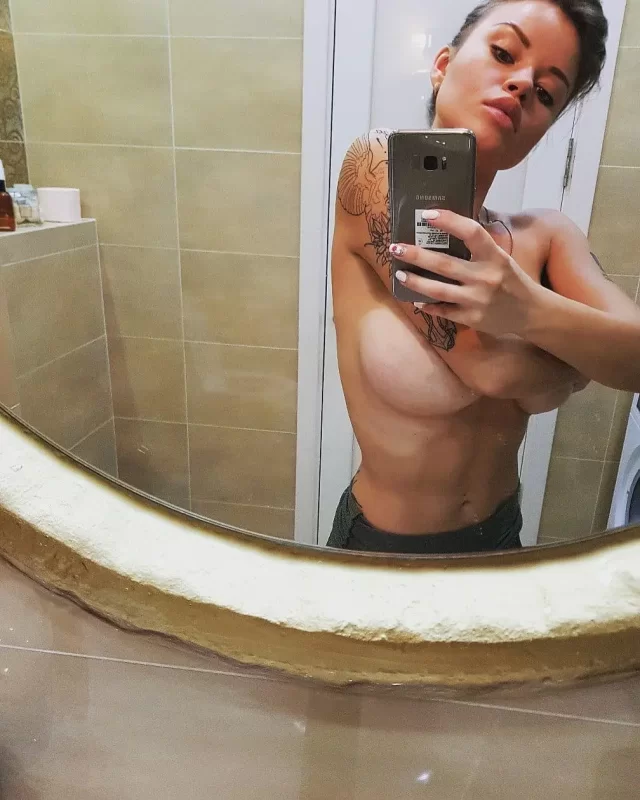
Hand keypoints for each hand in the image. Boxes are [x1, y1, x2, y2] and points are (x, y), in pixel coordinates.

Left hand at [390, 210, 542, 337]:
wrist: (531, 313)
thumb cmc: (511, 281)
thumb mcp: (501, 258)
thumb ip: (479, 248)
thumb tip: (446, 229)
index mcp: (495, 256)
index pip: (471, 232)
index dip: (448, 220)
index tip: (426, 214)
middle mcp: (486, 277)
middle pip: (444, 264)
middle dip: (416, 255)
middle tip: (395, 247)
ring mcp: (478, 300)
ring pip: (438, 290)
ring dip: (415, 282)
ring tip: (399, 274)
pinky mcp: (473, 318)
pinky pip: (444, 311)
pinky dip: (428, 305)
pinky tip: (415, 300)